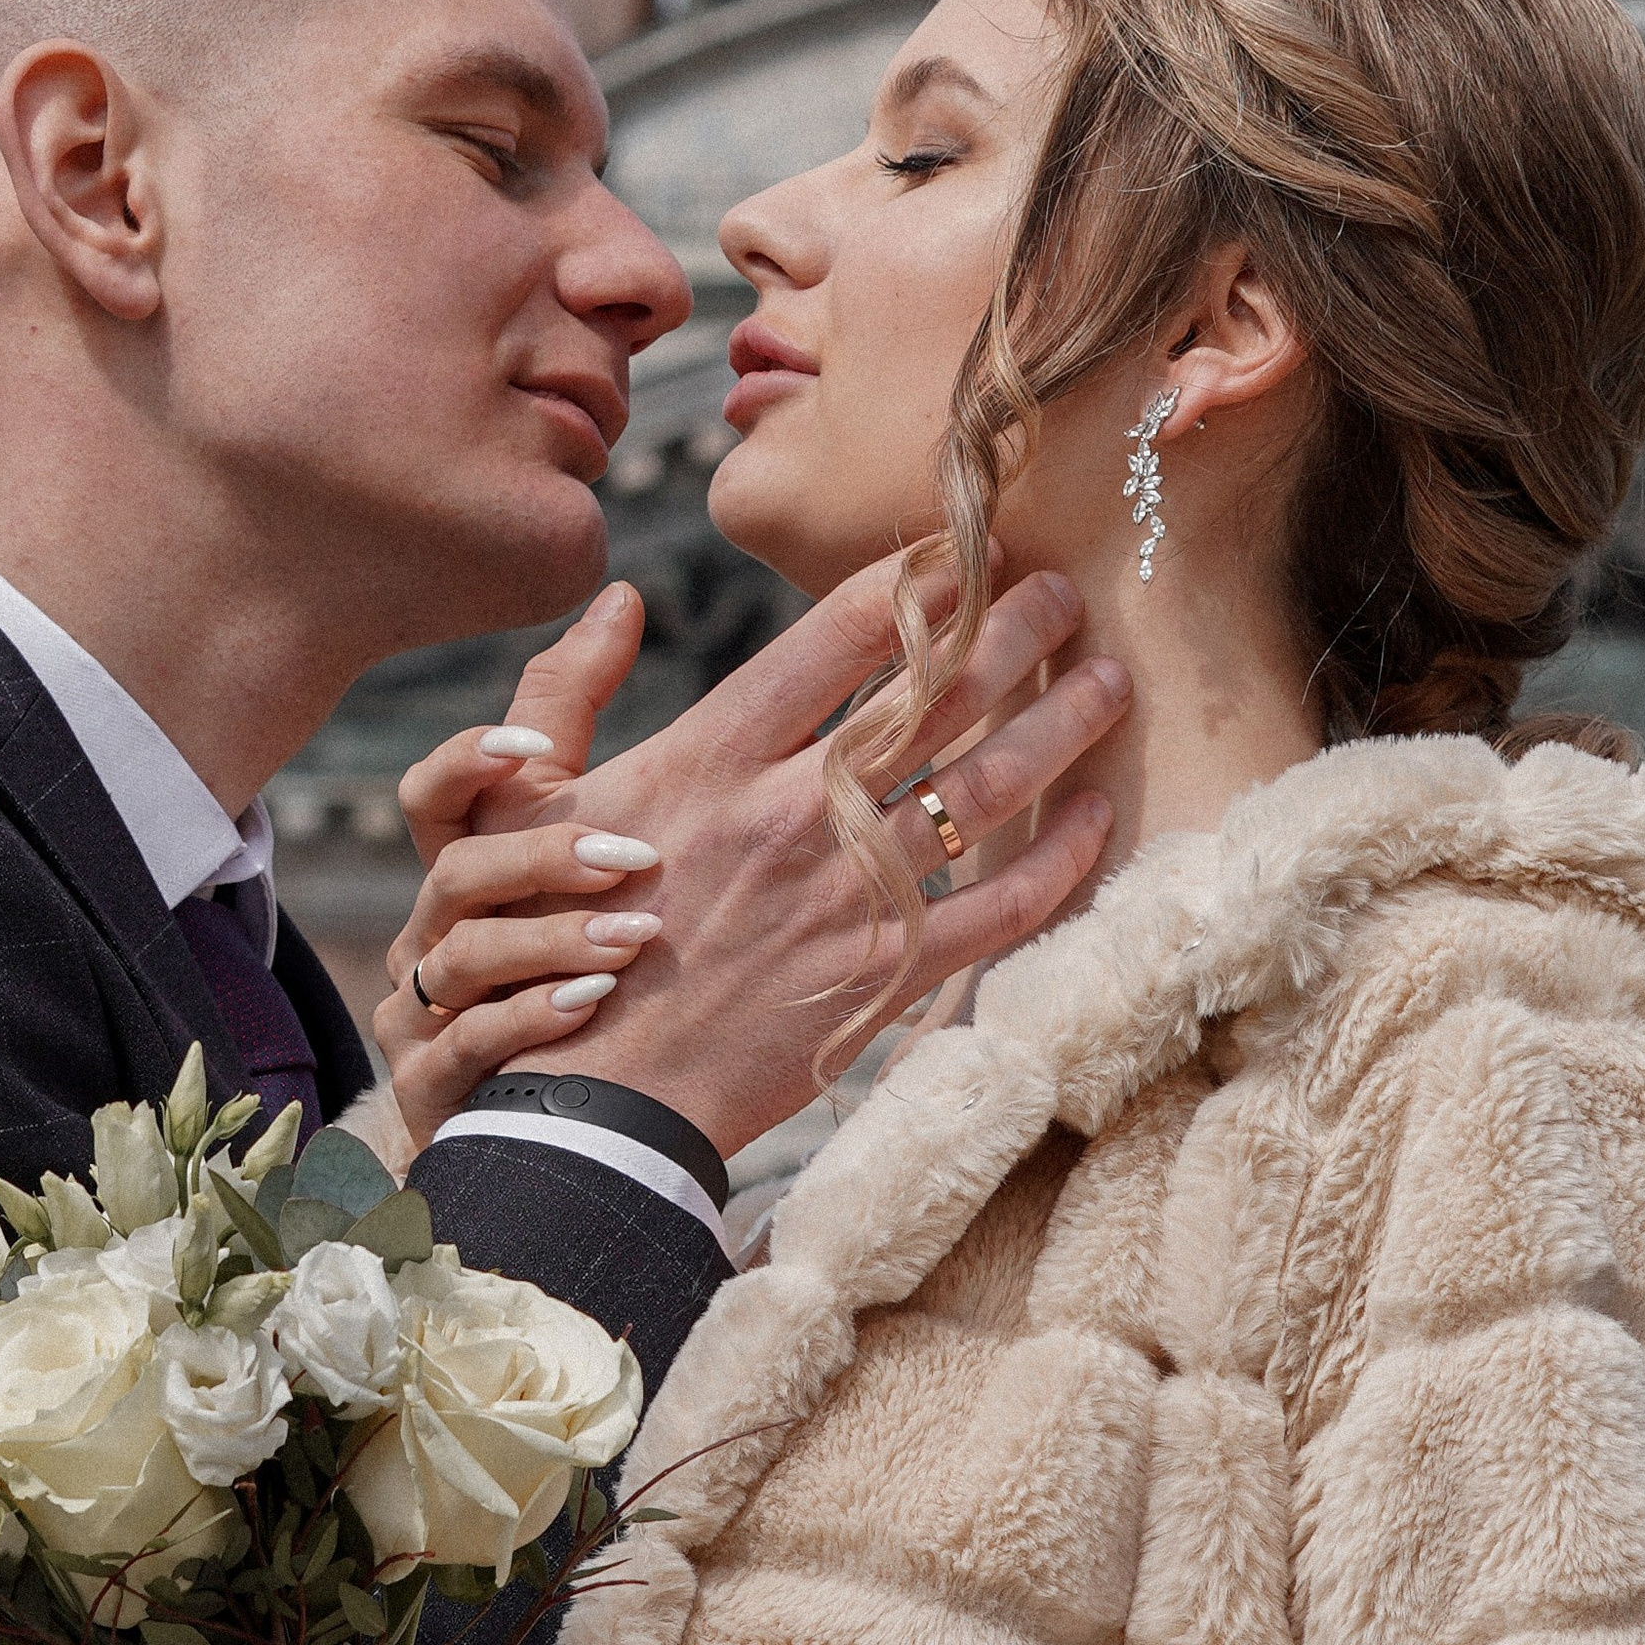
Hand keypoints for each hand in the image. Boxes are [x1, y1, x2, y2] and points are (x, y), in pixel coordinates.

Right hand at [376, 556, 1126, 1155]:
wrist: (588, 1096)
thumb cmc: (551, 936)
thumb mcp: (535, 802)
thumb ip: (568, 689)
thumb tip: (619, 596)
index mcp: (712, 756)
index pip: (837, 637)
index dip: (916, 581)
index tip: (970, 548)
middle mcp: (789, 813)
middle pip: (932, 697)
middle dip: (1013, 630)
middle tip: (1067, 590)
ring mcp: (842, 896)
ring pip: (982, 791)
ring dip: (1058, 726)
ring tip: (1109, 679)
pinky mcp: (879, 976)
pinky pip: (996, 910)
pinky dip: (1058, 862)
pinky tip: (1095, 817)